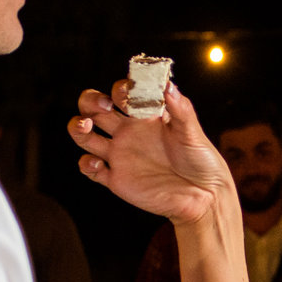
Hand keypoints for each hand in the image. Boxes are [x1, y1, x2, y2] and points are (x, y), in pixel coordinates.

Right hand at [67, 81, 231, 225]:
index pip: (122, 93)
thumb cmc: (202, 160)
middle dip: (90, 101)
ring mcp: (120, 155)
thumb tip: (168, 83)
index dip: (120, 88)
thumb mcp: (193, 132)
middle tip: (104, 106)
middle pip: (95, 109)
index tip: (129, 91)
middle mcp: (128, 132)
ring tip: (85, 126)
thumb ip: (180, 108)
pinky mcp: (117, 180)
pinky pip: (91, 170)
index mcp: (145, 116)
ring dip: (78, 127)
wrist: (204, 197)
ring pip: (86, 136)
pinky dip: (87, 164)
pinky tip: (99, 163)